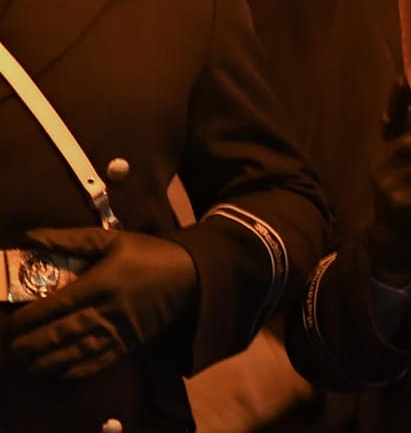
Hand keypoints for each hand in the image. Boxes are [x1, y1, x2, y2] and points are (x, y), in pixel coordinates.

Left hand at [9, 228, 198, 378]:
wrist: (192, 273)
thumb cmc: (148, 254)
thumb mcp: (112, 239)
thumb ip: (70, 239)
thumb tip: (31, 237)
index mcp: (101, 282)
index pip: (57, 304)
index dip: (31, 317)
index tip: (13, 323)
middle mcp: (107, 309)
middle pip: (63, 331)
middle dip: (34, 343)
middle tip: (15, 348)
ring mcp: (120, 329)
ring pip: (78, 350)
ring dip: (50, 360)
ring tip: (31, 364)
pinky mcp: (132, 342)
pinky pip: (102, 361)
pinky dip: (80, 370)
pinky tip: (63, 374)